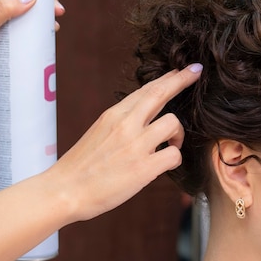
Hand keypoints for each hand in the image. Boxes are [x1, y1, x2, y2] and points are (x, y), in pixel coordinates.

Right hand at [53, 64, 202, 221]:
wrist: (64, 191)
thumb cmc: (80, 167)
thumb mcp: (99, 133)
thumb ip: (121, 123)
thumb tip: (143, 120)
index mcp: (113, 115)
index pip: (146, 90)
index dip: (167, 78)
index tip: (181, 70)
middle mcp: (125, 124)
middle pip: (160, 93)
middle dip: (182, 79)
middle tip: (196, 72)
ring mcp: (135, 144)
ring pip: (173, 123)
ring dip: (178, 135)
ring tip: (171, 145)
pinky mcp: (143, 167)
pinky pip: (174, 154)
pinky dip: (174, 158)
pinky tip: (165, 165)